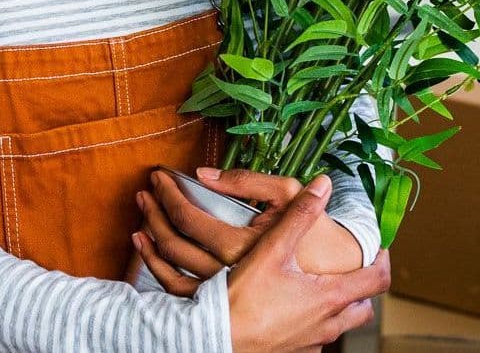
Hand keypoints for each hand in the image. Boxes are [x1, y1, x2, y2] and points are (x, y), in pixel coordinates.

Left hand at [123, 166, 363, 296]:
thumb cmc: (311, 231)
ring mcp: (224, 296)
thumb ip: (246, 180)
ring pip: (171, 273)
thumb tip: (204, 173)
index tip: (160, 177)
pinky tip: (150, 250)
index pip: (190, 219)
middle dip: (154, 213)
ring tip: (142, 216)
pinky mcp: (225, 306)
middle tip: (146, 191)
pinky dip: (158, 269)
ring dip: (151, 241)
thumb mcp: (286, 192)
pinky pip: (180, 293)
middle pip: (174, 245)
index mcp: (243, 247)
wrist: (336, 275)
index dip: (170, 195)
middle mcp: (228, 276)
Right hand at [225, 174, 389, 352]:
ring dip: (342, 304)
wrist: (218, 337)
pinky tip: (298, 306)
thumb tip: (323, 185)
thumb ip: (300, 214)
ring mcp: (314, 341)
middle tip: (357, 265)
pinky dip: (319, 320)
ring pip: (342, 323)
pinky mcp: (297, 351)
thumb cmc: (245, 298)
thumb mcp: (273, 249)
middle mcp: (329, 323)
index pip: (377, 280)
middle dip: (364, 285)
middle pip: (364, 307)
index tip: (380, 248)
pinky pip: (320, 336)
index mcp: (331, 296)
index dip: (383, 261)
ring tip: (327, 282)